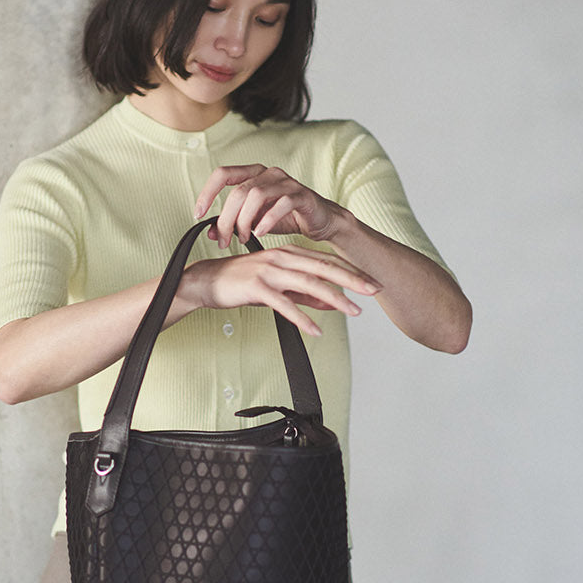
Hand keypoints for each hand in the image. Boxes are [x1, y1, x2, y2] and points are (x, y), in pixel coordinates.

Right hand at [180, 246, 380, 338]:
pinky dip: (302, 317)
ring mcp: (270, 271)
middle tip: (375, 289)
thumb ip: (303, 293)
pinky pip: (285, 304)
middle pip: (324, 268)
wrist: (207, 282)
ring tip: (353, 311)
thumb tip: (330, 302)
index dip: (351, 271)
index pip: (326, 261)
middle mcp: (282, 258)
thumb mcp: (277, 286)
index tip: (372, 282)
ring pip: (309, 283)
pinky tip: (316, 329)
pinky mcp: (257, 287)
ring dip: (334, 298)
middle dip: (352, 279)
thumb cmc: (241, 283)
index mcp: (289, 253)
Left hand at [194, 163, 340, 246]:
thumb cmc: (285, 218)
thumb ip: (233, 224)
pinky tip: (260, 234)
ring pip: (256, 195)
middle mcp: (268, 173)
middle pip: (238, 191)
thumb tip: (210, 233)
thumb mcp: (254, 222)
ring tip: (243, 238)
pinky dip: (268, 220)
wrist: (321, 222)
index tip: (198, 214)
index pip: (223, 174)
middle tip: (224, 240)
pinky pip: (281, 203)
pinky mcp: (302, 195)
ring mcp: (287, 182)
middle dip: (227, 218)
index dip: (207, 192)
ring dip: (245, 220)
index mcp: (253, 174)